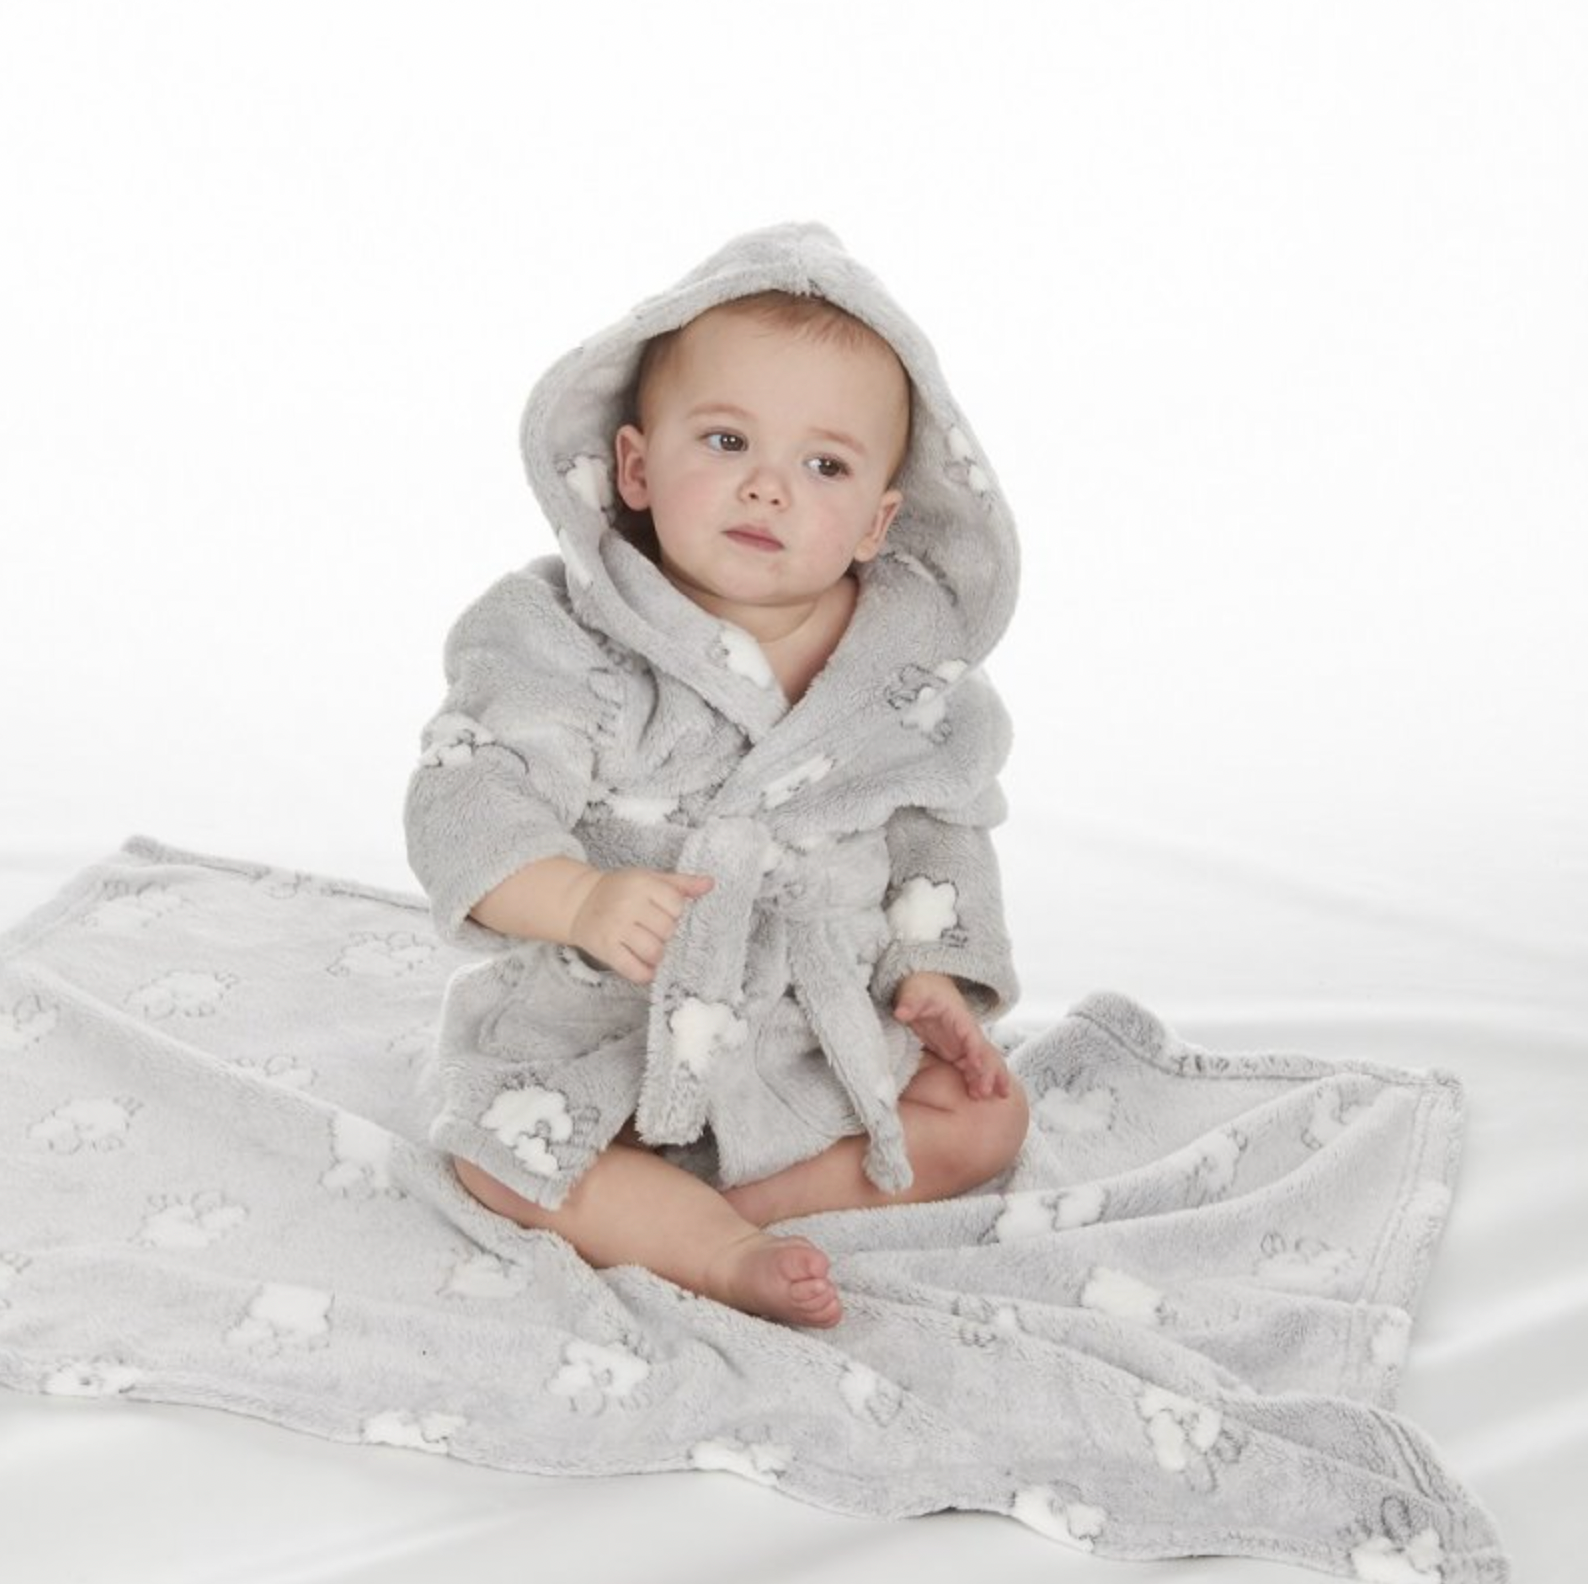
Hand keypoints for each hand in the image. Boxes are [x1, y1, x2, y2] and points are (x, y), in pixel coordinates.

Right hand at [567, 867, 713, 984]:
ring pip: (654, 952)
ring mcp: (616, 928)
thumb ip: (680, 884)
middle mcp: (628, 905)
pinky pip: (633, 970)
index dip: (676, 913)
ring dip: (658, 955)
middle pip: (667, 930)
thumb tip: (710, 884)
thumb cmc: (621, 890)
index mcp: (642, 884)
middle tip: (657, 932)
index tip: (666, 914)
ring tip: (652, 949)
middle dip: (667, 935)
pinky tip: (646, 968)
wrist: (580, 901)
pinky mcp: (606, 949)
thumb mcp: (649, 879)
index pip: (676, 905)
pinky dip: (645, 974)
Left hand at [893, 971, 1010, 1099]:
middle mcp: (966, 1033)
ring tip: (988, 1097)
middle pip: (984, 1052)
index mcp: (960, 1018)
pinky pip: (970, 1067)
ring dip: (986, 1078)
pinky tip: (976, 1095)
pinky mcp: (955, 1051)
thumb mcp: (913, 992)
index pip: (972, 1036)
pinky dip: (976, 1079)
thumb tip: (901, 1012)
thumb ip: (910, 1002)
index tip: (978, 1066)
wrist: (924, 986)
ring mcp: (962, 1043)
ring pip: (982, 1062)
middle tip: (986, 1092)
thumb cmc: (921, 988)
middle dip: (989, 1071)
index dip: (976, 1051)